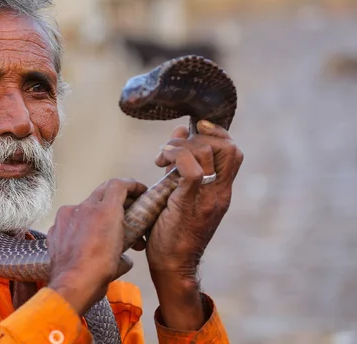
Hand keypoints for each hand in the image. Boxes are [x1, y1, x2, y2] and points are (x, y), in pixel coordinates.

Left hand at [47, 178, 146, 314]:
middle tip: (123, 209)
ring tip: (100, 233)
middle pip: (102, 191)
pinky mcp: (55, 228)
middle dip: (115, 198)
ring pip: (85, 206)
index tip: (139, 191)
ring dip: (95, 214)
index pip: (119, 185)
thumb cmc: (99, 273)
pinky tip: (82, 243)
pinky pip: (70, 220)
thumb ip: (125, 251)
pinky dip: (78, 227)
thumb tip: (125, 258)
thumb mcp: (122, 262)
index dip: (131, 185)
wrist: (72, 284)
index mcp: (106, 211)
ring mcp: (67, 216)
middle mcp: (85, 207)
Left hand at [136, 120, 242, 328]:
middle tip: (173, 148)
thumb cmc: (171, 231)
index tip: (193, 128)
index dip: (216, 131)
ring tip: (163, 157)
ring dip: (181, 146)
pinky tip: (162, 162)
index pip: (232, 150)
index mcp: (221, 189)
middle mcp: (220, 192)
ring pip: (209, 153)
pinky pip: (193, 171)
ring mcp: (208, 198)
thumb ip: (180, 164)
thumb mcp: (177, 191)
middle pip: (227, 147)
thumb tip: (179, 132)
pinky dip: (177, 157)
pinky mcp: (190, 204)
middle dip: (198, 136)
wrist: (172, 266)